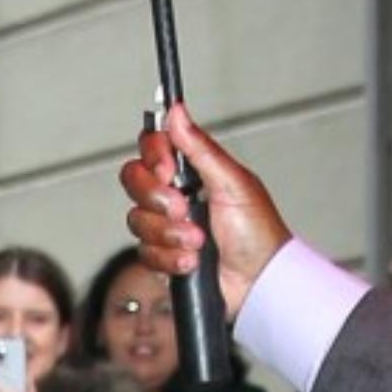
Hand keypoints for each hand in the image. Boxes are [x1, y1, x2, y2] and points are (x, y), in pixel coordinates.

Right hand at [120, 103, 291, 325]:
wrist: (257, 280)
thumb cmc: (256, 232)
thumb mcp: (232, 182)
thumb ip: (200, 148)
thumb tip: (178, 111)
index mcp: (192, 170)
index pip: (151, 148)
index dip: (153, 157)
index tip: (168, 171)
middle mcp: (174, 195)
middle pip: (134, 181)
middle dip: (157, 199)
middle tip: (185, 209)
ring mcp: (166, 226)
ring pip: (137, 221)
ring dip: (170, 234)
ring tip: (199, 241)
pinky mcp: (163, 256)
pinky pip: (146, 254)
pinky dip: (171, 259)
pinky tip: (193, 261)